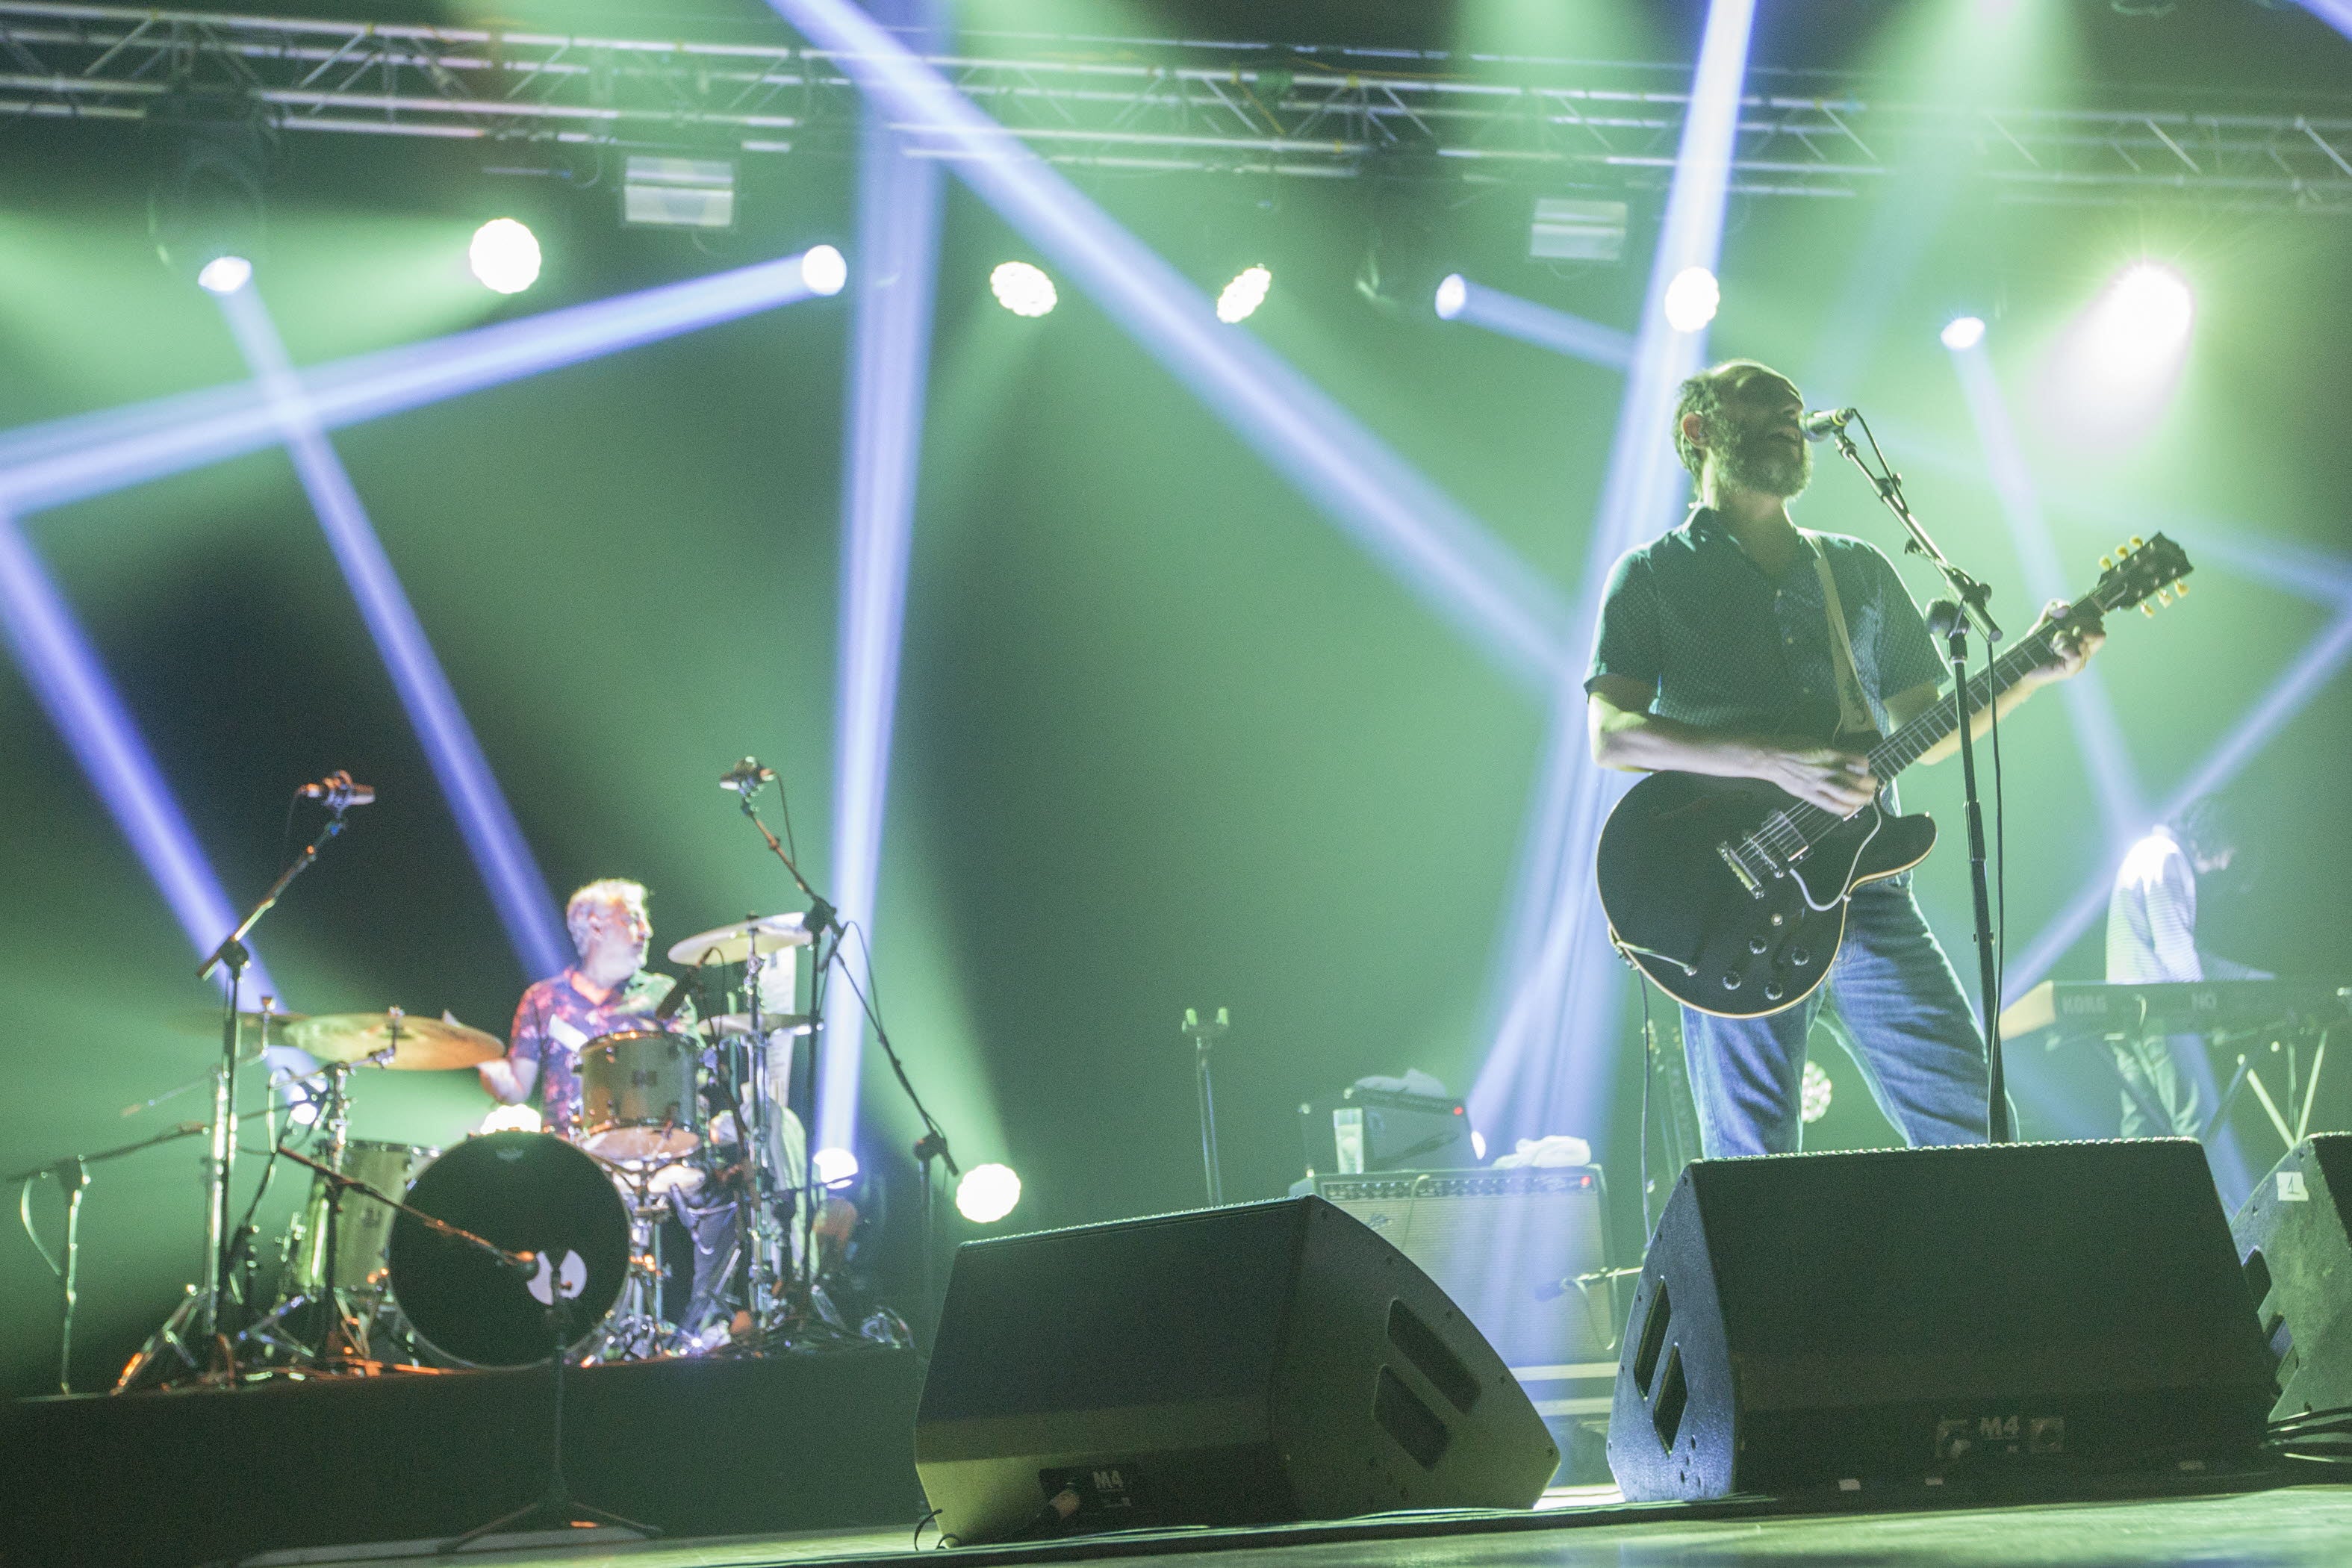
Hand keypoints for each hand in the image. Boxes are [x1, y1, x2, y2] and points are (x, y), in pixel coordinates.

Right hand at [1753, 738, 1879, 814]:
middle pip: (1858, 780)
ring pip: (1848, 795)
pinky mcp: (1811, 795)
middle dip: (1870, 785)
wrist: (1772, 758)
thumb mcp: (1818, 742)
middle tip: (1872, 786)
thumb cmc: (1793, 746)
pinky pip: (1832, 805)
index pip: (1859, 761)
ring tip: (1866, 799)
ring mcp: (1819, 783)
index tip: (1866, 769)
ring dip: (1862, 799)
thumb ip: (1834, 751)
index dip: (1867, 766)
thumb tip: (1847, 759)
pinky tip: (1850, 809)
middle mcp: (1828, 768)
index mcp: (1831, 753)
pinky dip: (1845, 809)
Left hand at [2024, 599, 2103, 685]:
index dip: (2086, 619)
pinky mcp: (2072, 670)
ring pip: (2083, 642)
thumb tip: (2065, 606)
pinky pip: (2076, 655)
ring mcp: (2081, 661)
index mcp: (2085, 638)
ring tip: (2052, 644)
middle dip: (2078, 626)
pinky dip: (2063, 649)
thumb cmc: (2036, 644)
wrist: (2023, 663)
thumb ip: (2054, 609)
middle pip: (2099, 633)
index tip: (2067, 621)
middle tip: (2060, 632)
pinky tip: (2055, 651)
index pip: (2099, 625)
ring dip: (2063, 638)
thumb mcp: (2044, 621)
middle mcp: (2086, 650)